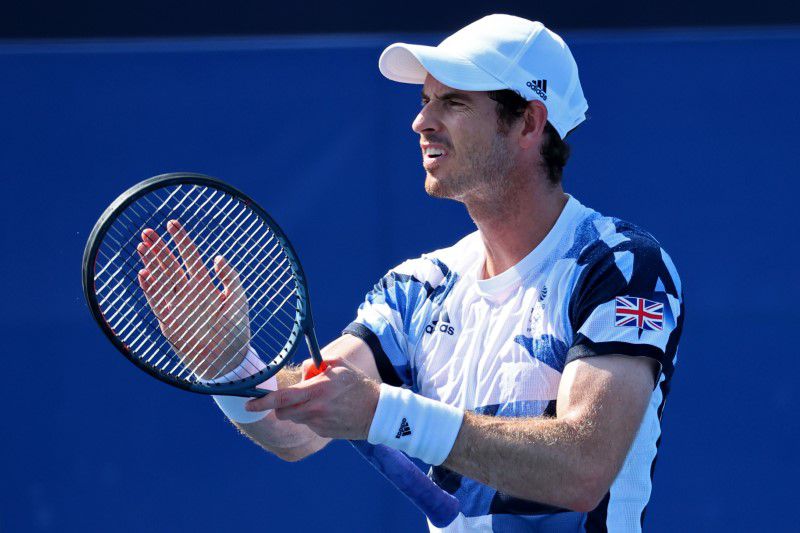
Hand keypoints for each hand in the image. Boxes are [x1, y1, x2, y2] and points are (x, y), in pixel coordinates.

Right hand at [136, 219, 249, 380]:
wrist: (227, 359)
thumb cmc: (235, 330)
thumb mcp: (239, 301)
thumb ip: (231, 279)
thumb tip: (218, 258)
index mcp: (205, 285)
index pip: (190, 257)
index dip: (181, 240)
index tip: (172, 224)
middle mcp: (189, 292)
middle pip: (170, 265)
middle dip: (159, 248)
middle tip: (147, 232)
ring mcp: (178, 305)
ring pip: (161, 279)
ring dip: (151, 263)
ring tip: (141, 246)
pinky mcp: (169, 321)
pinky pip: (157, 302)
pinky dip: (150, 289)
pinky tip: (143, 274)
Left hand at [245, 358, 379, 439]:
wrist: (377, 412)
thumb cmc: (358, 384)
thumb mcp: (338, 365)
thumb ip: (315, 365)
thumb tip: (302, 373)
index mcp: (316, 391)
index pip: (281, 398)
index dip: (262, 402)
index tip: (248, 404)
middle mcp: (314, 410)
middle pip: (283, 412)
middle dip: (280, 405)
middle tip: (294, 395)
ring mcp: (318, 424)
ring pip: (295, 418)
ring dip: (298, 409)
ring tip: (320, 400)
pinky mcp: (322, 433)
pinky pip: (308, 424)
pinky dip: (311, 416)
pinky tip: (328, 410)